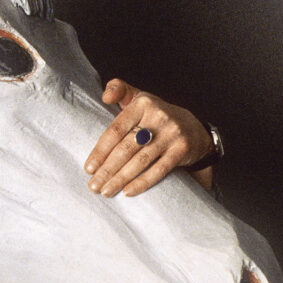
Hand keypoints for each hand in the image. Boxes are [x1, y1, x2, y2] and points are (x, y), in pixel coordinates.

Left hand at [85, 79, 214, 195]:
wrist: (193, 129)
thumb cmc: (156, 116)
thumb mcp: (140, 98)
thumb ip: (119, 90)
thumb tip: (105, 96)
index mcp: (142, 104)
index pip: (116, 130)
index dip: (100, 151)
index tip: (88, 168)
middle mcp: (158, 117)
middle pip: (126, 148)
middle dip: (107, 170)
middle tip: (93, 186)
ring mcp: (171, 133)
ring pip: (140, 161)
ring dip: (120, 179)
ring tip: (106, 192)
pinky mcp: (181, 150)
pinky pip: (159, 170)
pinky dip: (142, 182)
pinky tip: (127, 192)